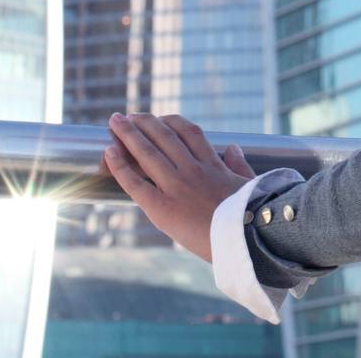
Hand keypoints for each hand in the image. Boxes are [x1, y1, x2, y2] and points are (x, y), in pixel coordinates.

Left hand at [102, 111, 257, 262]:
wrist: (245, 244)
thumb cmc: (251, 219)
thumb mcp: (250, 186)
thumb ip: (239, 165)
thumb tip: (233, 148)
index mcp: (213, 165)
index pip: (188, 132)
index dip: (171, 122)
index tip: (160, 118)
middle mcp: (192, 170)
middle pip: (163, 136)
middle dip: (143, 122)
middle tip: (127, 115)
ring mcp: (176, 186)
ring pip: (147, 152)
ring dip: (128, 134)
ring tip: (114, 121)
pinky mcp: (162, 207)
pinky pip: (135, 182)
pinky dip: (120, 165)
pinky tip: (109, 151)